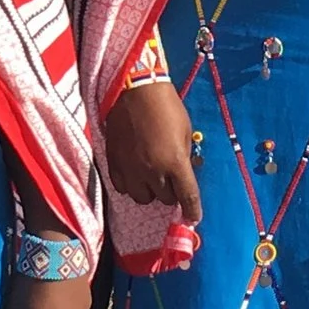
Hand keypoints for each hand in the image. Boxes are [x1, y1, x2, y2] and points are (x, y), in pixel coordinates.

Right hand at [102, 80, 200, 219]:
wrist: (133, 90)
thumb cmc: (166, 107)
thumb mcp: (186, 130)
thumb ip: (184, 155)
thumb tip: (184, 171)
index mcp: (175, 162)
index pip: (187, 196)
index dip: (192, 210)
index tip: (193, 217)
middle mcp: (153, 171)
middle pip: (165, 199)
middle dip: (171, 192)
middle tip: (171, 178)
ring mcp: (131, 169)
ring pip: (142, 198)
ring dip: (150, 191)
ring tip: (151, 176)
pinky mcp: (114, 164)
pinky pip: (123, 188)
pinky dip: (131, 184)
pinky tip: (134, 171)